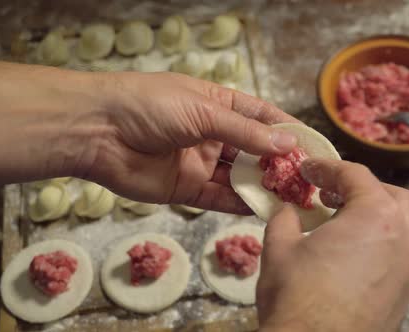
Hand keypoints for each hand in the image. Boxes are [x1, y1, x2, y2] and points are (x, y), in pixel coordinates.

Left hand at [75, 71, 298, 213]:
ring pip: (240, 178)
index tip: (311, 144)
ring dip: (264, 186)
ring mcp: (201, 163)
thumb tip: (287, 144)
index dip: (285, 130)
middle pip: (254, 150)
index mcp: (217, 104)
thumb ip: (246, 132)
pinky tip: (264, 210)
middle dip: (278, 163)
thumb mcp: (204, 111)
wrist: (97, 132)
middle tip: (306, 178)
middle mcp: (212, 134)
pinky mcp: (188, 189)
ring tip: (292, 197)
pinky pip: (221, 199)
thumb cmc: (149, 106)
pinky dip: (241, 205)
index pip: (260, 116)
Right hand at [256, 159, 408, 331]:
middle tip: (330, 194)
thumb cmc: (298, 298)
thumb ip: (285, 219)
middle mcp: (402, 239)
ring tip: (339, 224)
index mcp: (375, 217)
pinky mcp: (405, 294)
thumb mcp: (279, 248)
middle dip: (361, 189)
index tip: (309, 169)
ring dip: (372, 217)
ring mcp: (408, 269)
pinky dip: (377, 245)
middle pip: (390, 196)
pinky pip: (396, 256)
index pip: (356, 176)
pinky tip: (349, 257)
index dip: (328, 167)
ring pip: (399, 227)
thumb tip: (288, 211)